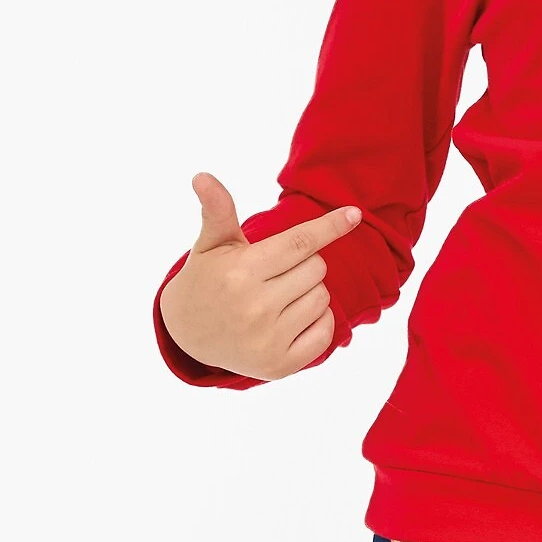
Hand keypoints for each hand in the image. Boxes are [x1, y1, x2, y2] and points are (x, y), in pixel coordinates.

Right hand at [158, 171, 361, 380]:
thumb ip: (217, 210)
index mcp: (241, 272)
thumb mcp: (211, 244)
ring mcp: (268, 340)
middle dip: (304, 264)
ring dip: (310, 292)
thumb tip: (202, 175)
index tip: (355, 213)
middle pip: (318, 268)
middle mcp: (255, 307)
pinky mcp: (279, 366)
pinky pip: (327, 331)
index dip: (330, 226)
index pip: (301, 243)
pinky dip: (318, 321)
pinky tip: (289, 320)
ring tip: (278, 297)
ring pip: (324, 297)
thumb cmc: (208, 278)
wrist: (186, 335)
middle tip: (274, 273)